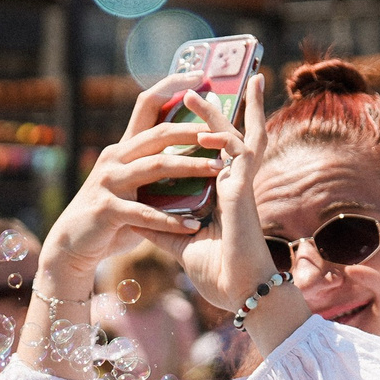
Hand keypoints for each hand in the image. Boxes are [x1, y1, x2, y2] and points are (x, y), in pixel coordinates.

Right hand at [35, 74, 233, 296]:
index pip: (147, 103)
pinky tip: (194, 225)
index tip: (199, 74)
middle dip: (194, 130)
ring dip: (191, 167)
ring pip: (156, 167)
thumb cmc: (112, 215)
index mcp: (124, 147)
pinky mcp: (107, 209)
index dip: (172, 86)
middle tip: (224, 133)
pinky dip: (171, 220)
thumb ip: (156, 170)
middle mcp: (115, 157)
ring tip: (219, 170)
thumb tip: (196, 154)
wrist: (73, 244)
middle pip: (158, 133)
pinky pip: (145, 212)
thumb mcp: (133, 185)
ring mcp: (109, 181)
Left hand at [175, 72, 276, 314]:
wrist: (238, 292)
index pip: (216, 157)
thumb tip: (135, 217)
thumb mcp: (178, 243)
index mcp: (222, 196)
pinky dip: (222, 130)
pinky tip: (208, 116)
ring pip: (235, 135)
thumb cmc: (217, 273)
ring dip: (216, 111)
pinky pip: (237, 148)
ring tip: (195, 90)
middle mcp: (233, 185)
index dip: (210, 135)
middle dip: (223, 112)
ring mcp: (240, 184)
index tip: (199, 119)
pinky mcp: (243, 187)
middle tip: (209, 87)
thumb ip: (161, 226)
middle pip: (232, 138)